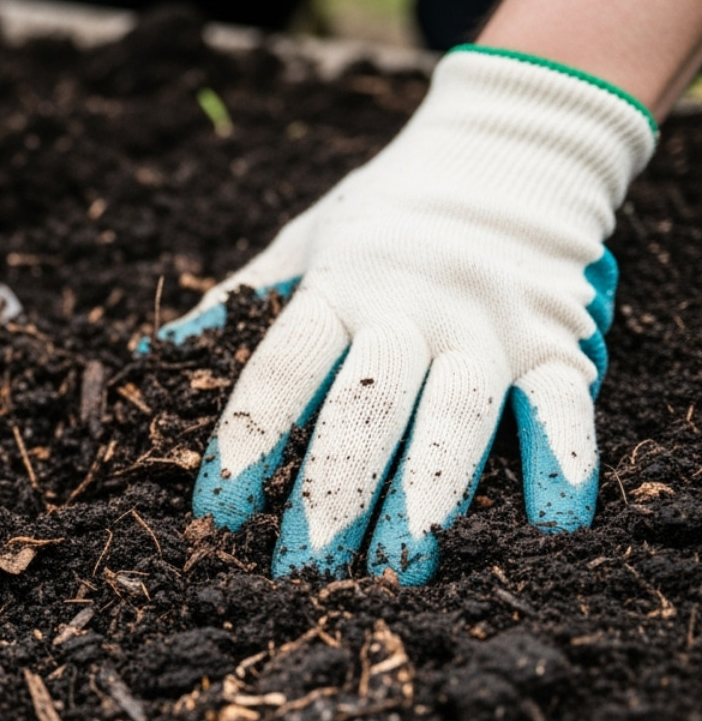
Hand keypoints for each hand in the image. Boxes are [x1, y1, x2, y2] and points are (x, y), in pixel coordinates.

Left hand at [155, 48, 655, 583]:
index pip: (281, 372)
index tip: (214, 515)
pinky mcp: (557, 344)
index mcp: (340, 288)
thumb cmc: (386, 214)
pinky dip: (565, 465)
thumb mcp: (302, 241)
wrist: (513, 147)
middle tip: (300, 571)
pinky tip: (554, 528)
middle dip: (332, 494)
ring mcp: (491, 329)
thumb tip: (156, 355)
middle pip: (366, 409)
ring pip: (457, 420)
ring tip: (400, 573)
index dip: (245, 444)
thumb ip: (236, 302)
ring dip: (428, 498)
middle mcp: (414, 310)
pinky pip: (564, 408)